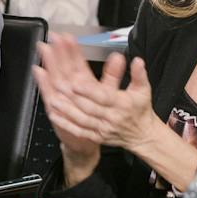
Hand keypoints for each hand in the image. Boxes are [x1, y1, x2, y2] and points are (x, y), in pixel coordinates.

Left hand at [33, 36, 158, 153]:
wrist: (142, 135)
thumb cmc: (140, 110)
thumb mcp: (144, 90)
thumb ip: (139, 75)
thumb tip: (137, 60)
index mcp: (122, 104)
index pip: (103, 97)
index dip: (88, 91)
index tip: (75, 83)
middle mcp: (111, 117)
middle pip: (88, 107)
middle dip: (72, 96)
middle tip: (57, 84)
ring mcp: (102, 129)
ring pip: (81, 119)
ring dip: (66, 110)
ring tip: (53, 99)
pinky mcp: (96, 136)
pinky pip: (78, 130)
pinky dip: (66, 123)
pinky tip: (54, 115)